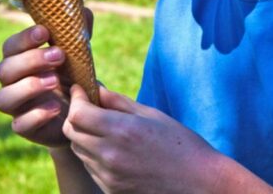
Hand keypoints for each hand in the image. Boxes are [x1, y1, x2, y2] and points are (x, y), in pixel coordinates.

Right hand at [0, 10, 93, 147]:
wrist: (81, 113)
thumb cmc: (73, 75)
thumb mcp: (77, 52)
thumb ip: (78, 31)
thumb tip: (83, 11)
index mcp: (19, 60)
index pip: (10, 46)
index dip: (24, 38)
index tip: (45, 32)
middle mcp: (11, 83)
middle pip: (3, 70)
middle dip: (30, 61)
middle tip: (59, 56)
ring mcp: (16, 107)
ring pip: (2, 99)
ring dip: (27, 87)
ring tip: (55, 81)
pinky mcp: (25, 128)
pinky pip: (19, 125)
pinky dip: (36, 115)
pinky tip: (56, 108)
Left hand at [63, 85, 229, 193]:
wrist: (200, 184)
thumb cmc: (182, 144)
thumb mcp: (152, 115)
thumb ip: (119, 102)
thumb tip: (96, 88)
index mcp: (122, 131)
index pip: (77, 113)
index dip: (76, 99)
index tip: (81, 90)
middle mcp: (110, 155)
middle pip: (72, 132)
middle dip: (76, 116)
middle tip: (88, 107)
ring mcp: (109, 177)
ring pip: (79, 150)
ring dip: (84, 136)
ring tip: (104, 128)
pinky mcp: (111, 190)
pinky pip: (90, 168)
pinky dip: (94, 155)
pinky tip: (113, 149)